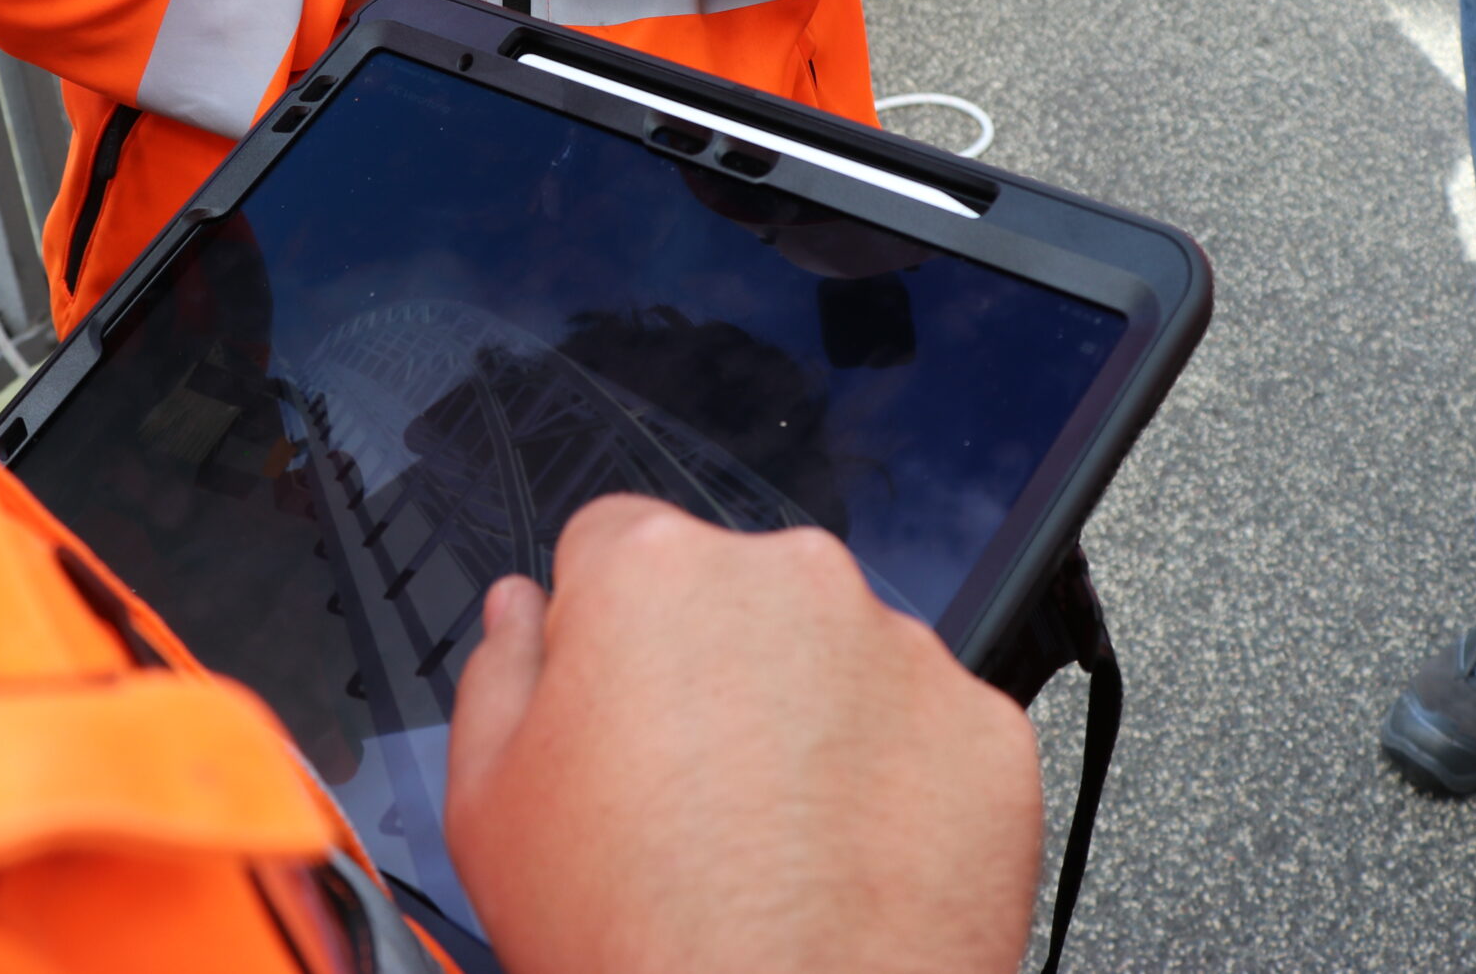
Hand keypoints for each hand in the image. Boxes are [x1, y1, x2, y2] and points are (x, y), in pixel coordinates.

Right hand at [444, 496, 1043, 973]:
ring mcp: (903, 651)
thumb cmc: (635, 940)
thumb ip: (499, 674)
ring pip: (839, 658)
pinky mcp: (986, 730)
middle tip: (689, 793)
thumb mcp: (489, 806)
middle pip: (737, 594)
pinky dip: (895, 783)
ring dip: (811, 719)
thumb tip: (522, 613)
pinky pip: (927, 732)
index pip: (616, 541)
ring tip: (773, 844)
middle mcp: (791, 581)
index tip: (611, 701)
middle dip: (713, 669)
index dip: (601, 629)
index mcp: (656, 575)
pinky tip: (847, 862)